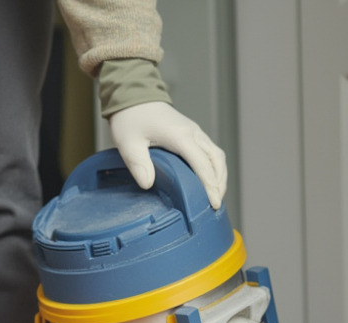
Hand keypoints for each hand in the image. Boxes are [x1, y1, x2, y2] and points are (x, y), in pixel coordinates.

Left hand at [108, 101, 226, 209]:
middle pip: (216, 161)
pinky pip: (210, 151)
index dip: (210, 186)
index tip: (213, 203)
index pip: (202, 164)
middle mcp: (193, 133)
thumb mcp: (128, 142)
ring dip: (220, 176)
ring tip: (215, 196)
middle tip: (215, 205)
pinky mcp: (192, 132)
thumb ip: (138, 164)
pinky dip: (214, 167)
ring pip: (217, 155)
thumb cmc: (130, 117)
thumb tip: (148, 185)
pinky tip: (209, 180)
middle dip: (219, 184)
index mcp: (180, 136)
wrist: (133, 93)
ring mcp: (194, 131)